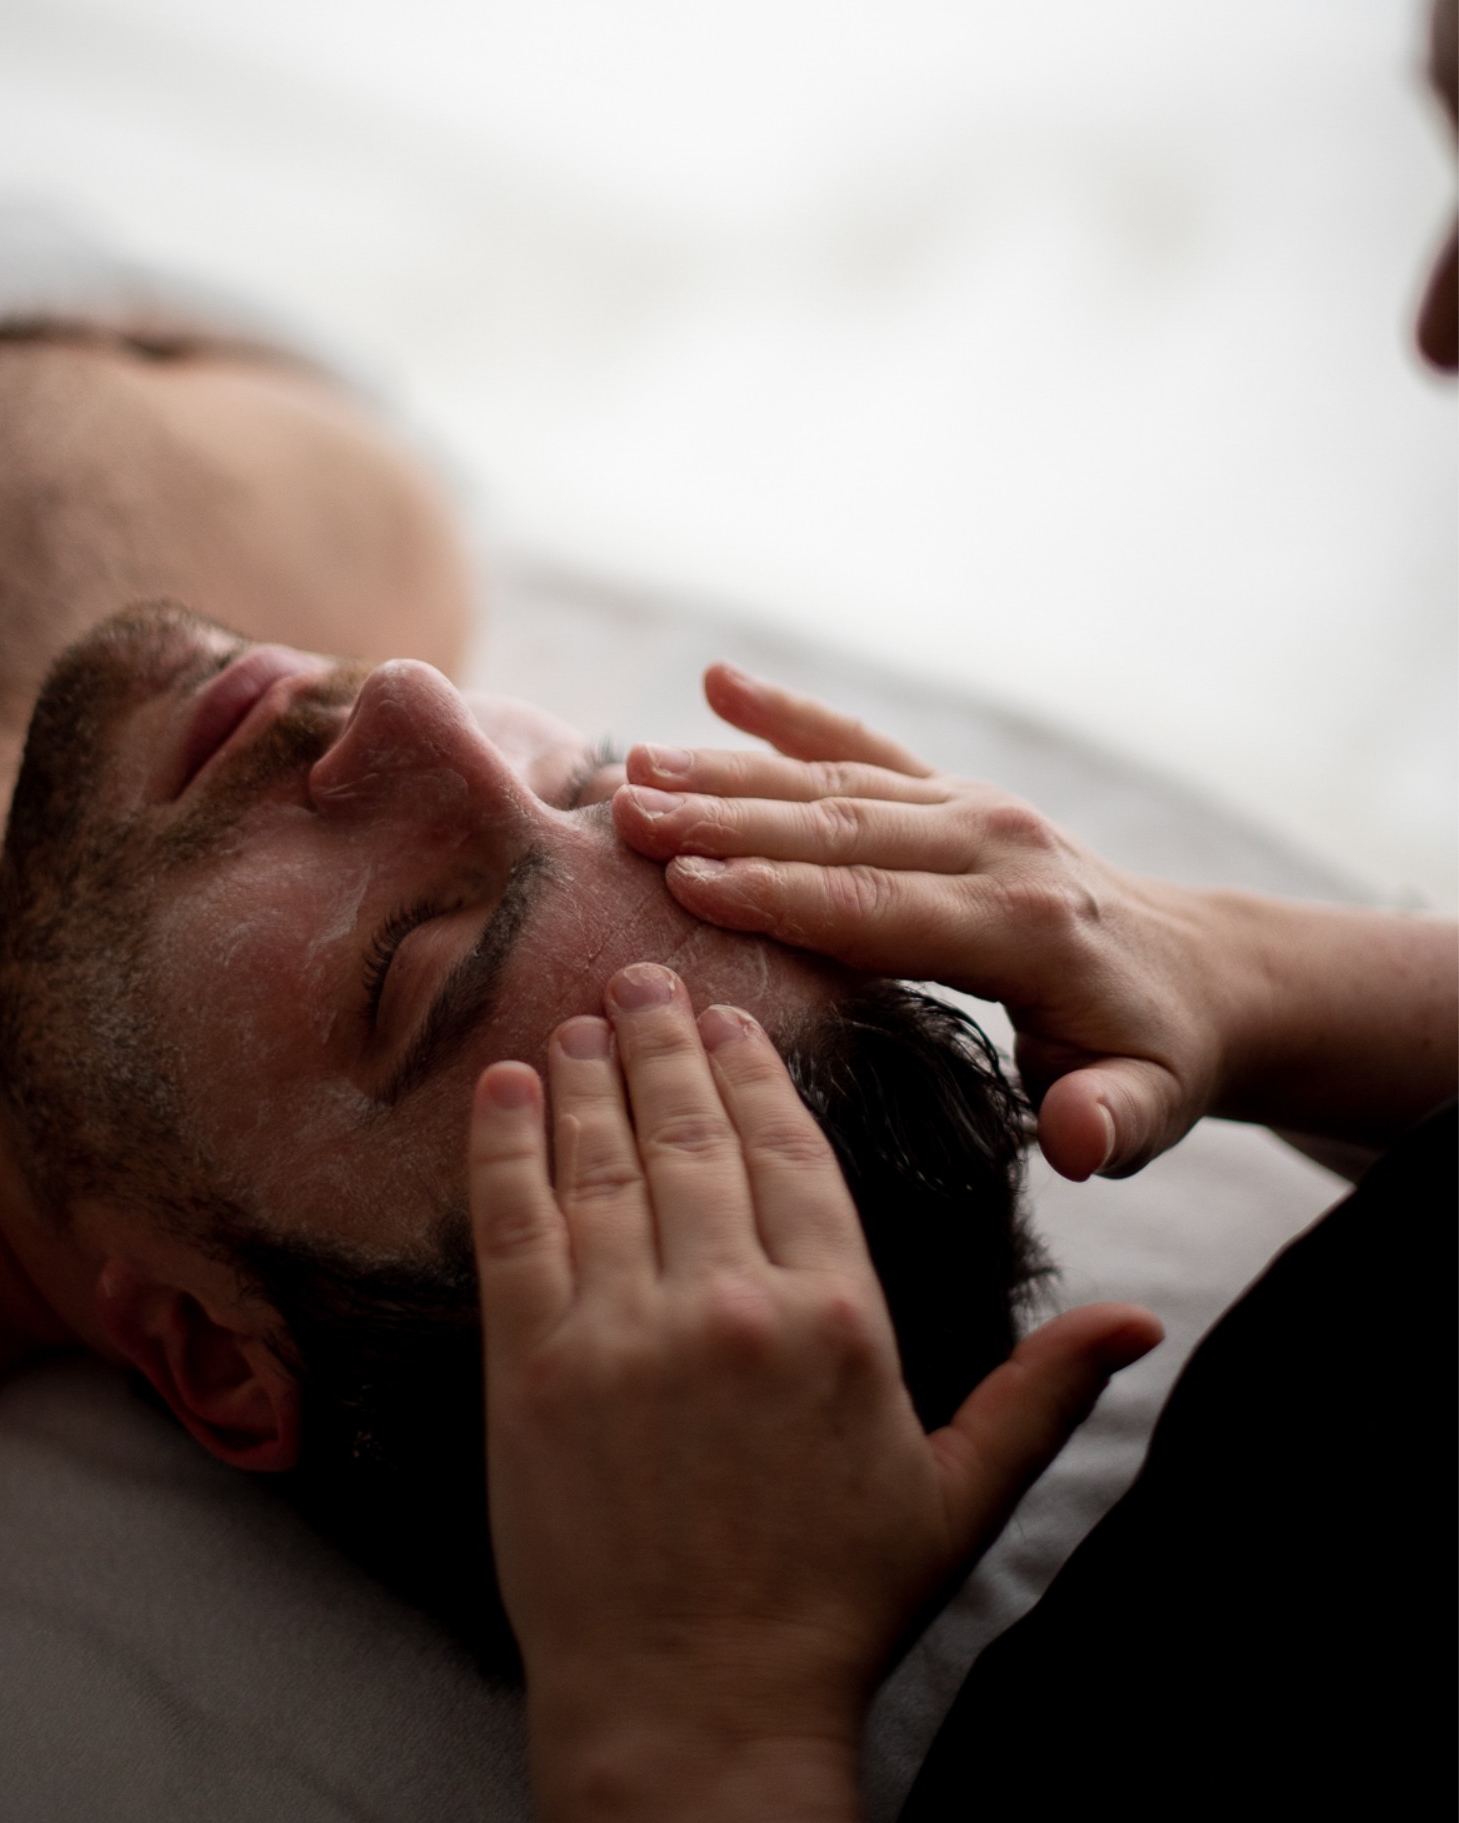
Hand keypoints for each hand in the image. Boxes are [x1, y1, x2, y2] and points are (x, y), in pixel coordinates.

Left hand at [470, 963, 1159, 1822]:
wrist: (699, 1709)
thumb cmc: (833, 1606)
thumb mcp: (956, 1495)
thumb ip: (1041, 1391)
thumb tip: (1142, 1321)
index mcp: (834, 1317)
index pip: (790, 1152)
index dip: (755, 1072)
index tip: (730, 1014)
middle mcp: (729, 1303)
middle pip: (693, 1132)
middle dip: (665, 1041)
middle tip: (643, 973)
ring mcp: (624, 1331)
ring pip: (604, 1160)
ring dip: (588, 1075)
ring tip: (580, 1015)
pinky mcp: (535, 1370)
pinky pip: (515, 1226)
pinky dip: (505, 1146)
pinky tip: (504, 1088)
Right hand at [611, 664, 1252, 1180]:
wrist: (1196, 971)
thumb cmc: (1153, 1055)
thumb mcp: (1152, 1105)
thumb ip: (1111, 1122)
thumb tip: (1073, 1138)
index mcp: (1022, 924)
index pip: (879, 907)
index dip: (781, 894)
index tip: (686, 881)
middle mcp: (992, 844)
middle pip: (838, 830)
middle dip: (726, 820)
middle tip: (627, 815)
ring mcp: (970, 806)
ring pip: (834, 784)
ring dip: (730, 772)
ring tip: (635, 768)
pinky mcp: (953, 791)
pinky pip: (863, 746)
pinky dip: (790, 714)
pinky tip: (719, 683)